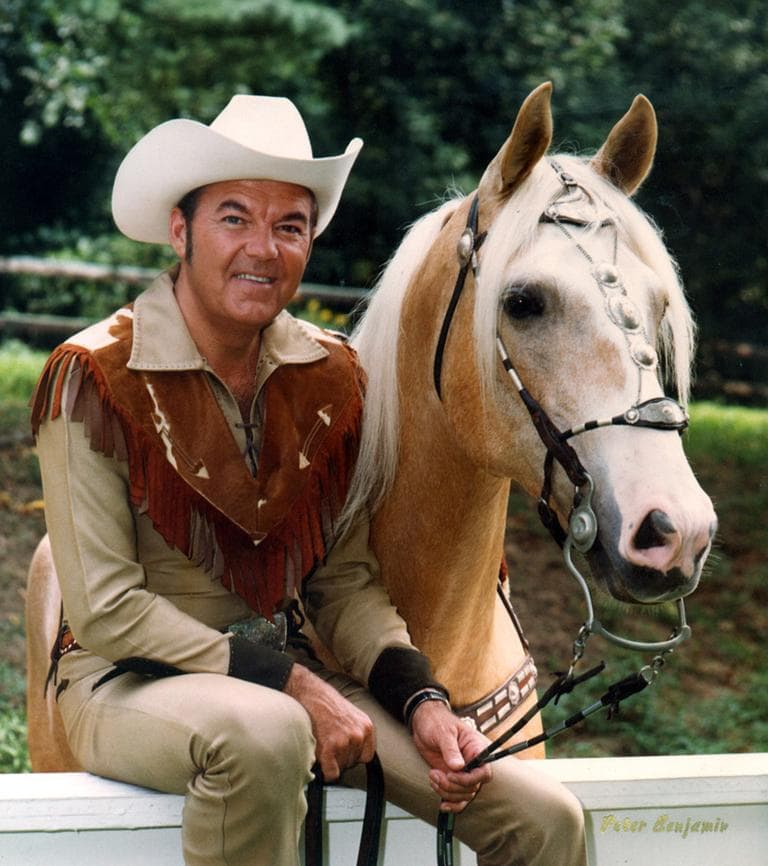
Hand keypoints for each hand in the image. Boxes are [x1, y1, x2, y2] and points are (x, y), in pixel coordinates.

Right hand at [285, 664, 374, 780]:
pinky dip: (323, 771)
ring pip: (340, 768)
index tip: (342, 750)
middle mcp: (359, 735)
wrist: (308, 692)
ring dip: (330, 762)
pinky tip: (318, 757)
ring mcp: (344, 742)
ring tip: (322, 744)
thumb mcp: (350, 716)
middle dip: (339, 758)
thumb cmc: (326, 703)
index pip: (366, 756)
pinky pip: (331, 774)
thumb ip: (355, 733)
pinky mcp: (329, 748)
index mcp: (366, 726)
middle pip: (352, 763)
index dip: (352, 755)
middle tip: (327, 743)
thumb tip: (353, 755)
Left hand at [410, 700, 492, 812]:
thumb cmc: (436, 722)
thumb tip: (458, 767)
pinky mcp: (451, 779)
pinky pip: (458, 798)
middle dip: (452, 786)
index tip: (451, 775)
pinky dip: (451, 804)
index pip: (484, 772)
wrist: (423, 723)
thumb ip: (450, 749)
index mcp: (475, 749)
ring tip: (433, 776)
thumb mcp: (443, 732)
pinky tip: (442, 804)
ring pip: (463, 795)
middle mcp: (472, 764)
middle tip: (436, 774)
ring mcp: (461, 773)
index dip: (470, 779)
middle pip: (472, 787)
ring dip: (446, 792)